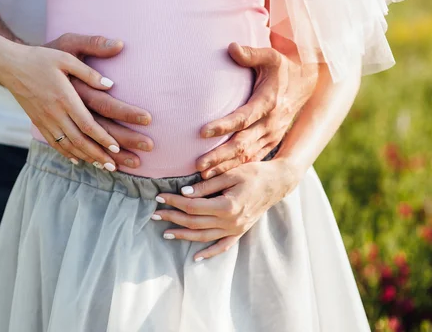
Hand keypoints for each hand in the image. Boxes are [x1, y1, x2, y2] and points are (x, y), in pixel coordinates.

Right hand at [3, 34, 149, 168]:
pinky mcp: (38, 121)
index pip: (87, 124)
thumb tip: (111, 85)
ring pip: (67, 145)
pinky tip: (78, 160)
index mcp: (64, 97)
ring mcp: (45, 119)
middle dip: (98, 155)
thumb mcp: (66, 57)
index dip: (103, 138)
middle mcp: (54, 112)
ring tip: (102, 166)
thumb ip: (88, 72)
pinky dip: (67, 153)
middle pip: (79, 140)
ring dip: (85, 157)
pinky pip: (54, 142)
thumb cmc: (40, 58)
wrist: (9, 65)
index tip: (117, 148)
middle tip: (114, 166)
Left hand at [152, 160, 301, 260]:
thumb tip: (184, 193)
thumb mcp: (230, 174)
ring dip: (183, 235)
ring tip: (166, 232)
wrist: (277, 183)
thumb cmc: (254, 174)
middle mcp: (230, 221)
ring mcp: (235, 229)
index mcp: (227, 206)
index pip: (192, 206)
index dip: (174, 202)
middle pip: (194, 223)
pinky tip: (196, 257)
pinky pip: (222, 246)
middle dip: (172, 218)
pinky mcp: (240, 231)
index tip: (160, 196)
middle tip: (154, 214)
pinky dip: (209, 253)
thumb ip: (207, 185)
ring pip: (203, 237)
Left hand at [196, 42, 317, 178]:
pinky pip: (253, 159)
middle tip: (198, 164)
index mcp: (268, 103)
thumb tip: (231, 47)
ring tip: (203, 176)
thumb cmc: (281, 68)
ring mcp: (272, 135)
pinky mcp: (271, 142)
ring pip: (246, 156)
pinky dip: (236, 169)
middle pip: (242, 143)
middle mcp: (271, 123)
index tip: (202, 132)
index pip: (243, 117)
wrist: (306, 83)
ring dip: (225, 166)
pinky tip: (219, 177)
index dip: (224, 125)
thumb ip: (251, 53)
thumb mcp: (271, 56)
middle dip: (220, 155)